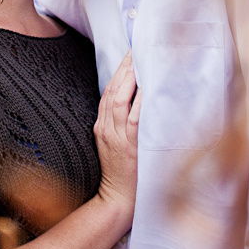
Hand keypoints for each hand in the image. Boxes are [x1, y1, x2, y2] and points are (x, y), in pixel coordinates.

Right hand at [93, 49, 140, 226]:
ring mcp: (115, 135)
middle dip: (123, 68)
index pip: (107, 91)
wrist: (117, 198)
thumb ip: (118, 122)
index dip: (117, 72)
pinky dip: (139, 101)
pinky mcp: (128, 145)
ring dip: (129, 79)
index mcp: (100, 125)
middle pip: (112, 90)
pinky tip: (147, 88)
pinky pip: (133, 118)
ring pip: (119, 99)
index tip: (128, 55)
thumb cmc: (121, 171)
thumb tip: (134, 99)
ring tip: (138, 62)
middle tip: (134, 50)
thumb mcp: (112, 143)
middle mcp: (105, 127)